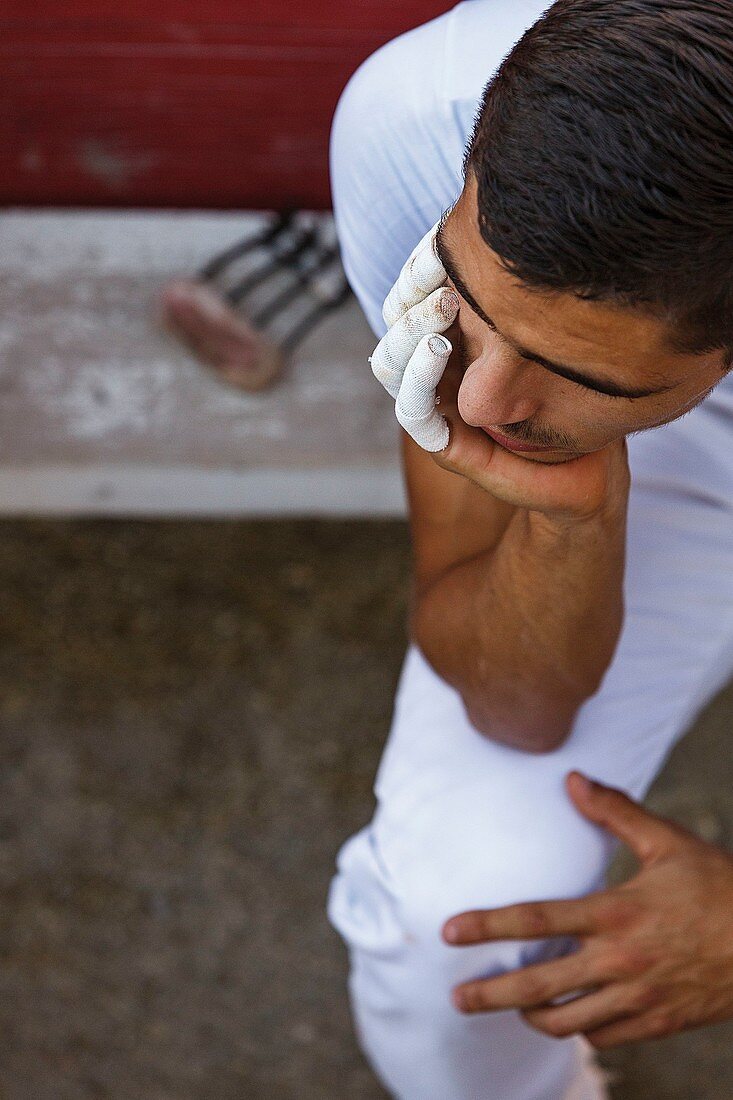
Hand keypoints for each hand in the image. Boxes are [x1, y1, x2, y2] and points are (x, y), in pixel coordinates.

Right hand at [370, 223, 629, 521]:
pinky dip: (416, 380)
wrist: (592, 464)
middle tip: (446, 285)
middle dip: (412, 303)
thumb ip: (514, 290)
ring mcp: (438, 407)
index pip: (409, 298)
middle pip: (394, 326)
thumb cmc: (576, 395)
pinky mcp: (446, 444)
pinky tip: (438, 348)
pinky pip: (412, 411)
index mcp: (455, 340)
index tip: (439, 248)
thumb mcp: (546, 331)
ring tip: (443, 313)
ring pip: (391, 364)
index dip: (415, 274)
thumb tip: (489, 226)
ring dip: (410, 336)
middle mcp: (439, 372)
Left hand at [441, 772, 732, 1048]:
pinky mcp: (656, 1022)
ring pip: (566, 1022)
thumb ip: (615, 811)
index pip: (536, 920)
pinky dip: (578, 1030)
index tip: (449, 933)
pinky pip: (602, 1036)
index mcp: (615, 912)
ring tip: (511, 1006)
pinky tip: (567, 1018)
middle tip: (456, 998)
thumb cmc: (718, 887)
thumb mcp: (668, 842)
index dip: (487, 926)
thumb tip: (572, 780)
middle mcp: (619, 960)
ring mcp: (637, 997)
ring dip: (530, 1015)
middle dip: (490, 995)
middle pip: (538, 984)